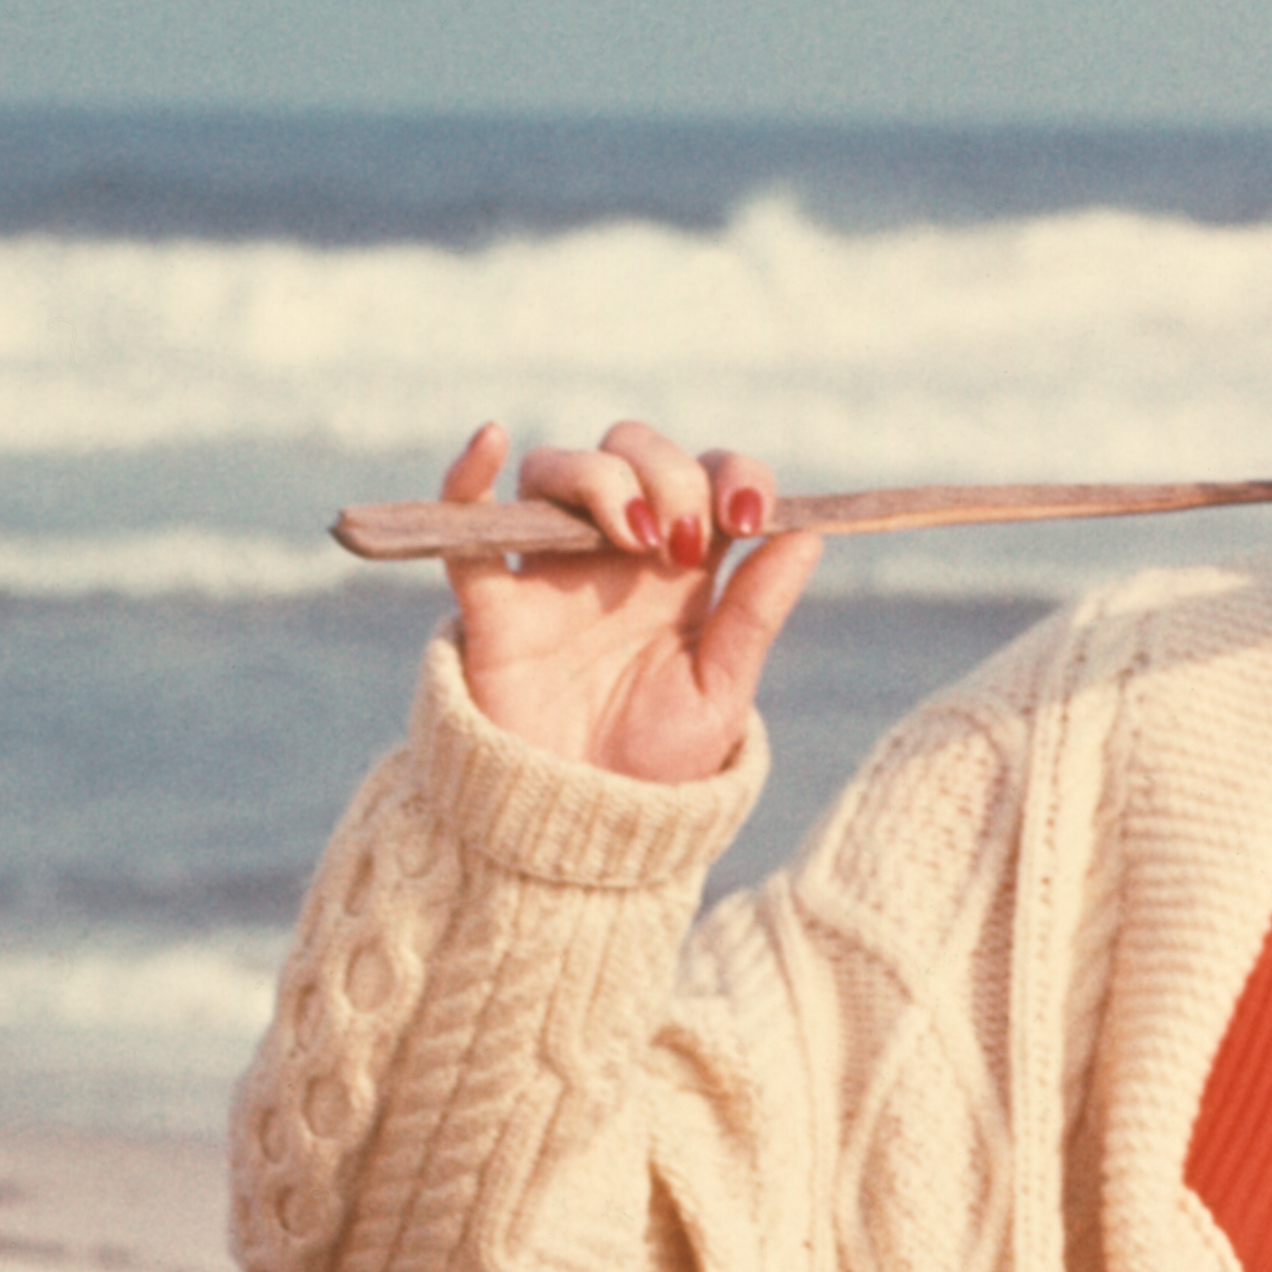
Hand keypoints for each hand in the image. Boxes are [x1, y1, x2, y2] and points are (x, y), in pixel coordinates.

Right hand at [433, 416, 820, 786]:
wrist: (588, 831)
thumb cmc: (658, 764)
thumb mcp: (721, 693)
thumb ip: (755, 614)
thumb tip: (807, 536)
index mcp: (680, 566)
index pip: (708, 477)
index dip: (732, 474)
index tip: (747, 519)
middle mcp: (613, 551)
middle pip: (630, 452)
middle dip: (666, 473)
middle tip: (682, 543)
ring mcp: (550, 571)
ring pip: (555, 470)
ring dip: (598, 480)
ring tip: (634, 536)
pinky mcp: (492, 606)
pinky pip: (464, 525)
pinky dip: (466, 479)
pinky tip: (488, 441)